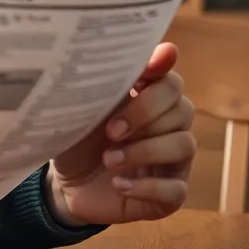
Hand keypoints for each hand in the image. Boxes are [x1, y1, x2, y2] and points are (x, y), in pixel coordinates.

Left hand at [47, 42, 195, 226]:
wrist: (64, 184)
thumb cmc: (77, 138)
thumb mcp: (83, 108)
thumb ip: (107, 82)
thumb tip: (141, 53)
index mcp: (147, 100)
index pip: (170, 81)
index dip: (159, 75)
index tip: (142, 76)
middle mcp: (168, 127)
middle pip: (183, 109)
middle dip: (145, 116)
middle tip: (111, 130)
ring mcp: (173, 161)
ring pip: (184, 145)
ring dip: (144, 151)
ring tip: (109, 159)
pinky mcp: (169, 194)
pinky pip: (175, 189)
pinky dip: (145, 186)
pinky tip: (118, 184)